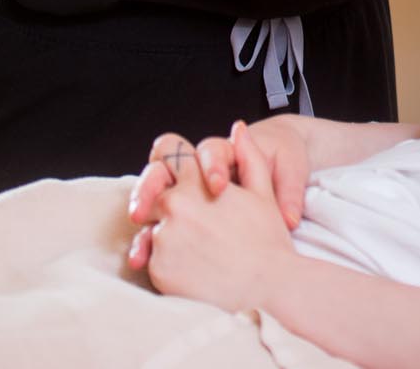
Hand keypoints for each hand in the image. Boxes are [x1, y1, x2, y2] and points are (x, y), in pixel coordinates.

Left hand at [129, 121, 296, 307]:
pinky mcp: (158, 269)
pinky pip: (151, 262)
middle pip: (154, 196)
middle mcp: (173, 206)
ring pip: (150, 230)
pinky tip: (193, 271)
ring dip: (166, 238)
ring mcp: (163, 239)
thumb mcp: (263, 193)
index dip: (170, 163)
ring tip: (197, 254)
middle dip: (166, 208)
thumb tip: (239, 129)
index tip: (176, 178)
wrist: (268, 289)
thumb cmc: (268, 242)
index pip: (167, 152)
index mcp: (196, 183)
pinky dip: (166, 265)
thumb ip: (248, 156)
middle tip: (192, 227)